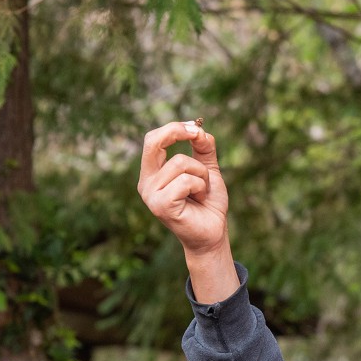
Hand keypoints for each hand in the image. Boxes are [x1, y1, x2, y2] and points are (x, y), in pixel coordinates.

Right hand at [138, 120, 239, 300]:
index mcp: (153, 173)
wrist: (213, 233)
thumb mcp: (208, 170)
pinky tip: (200, 198)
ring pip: (180, 163)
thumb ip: (203, 149)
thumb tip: (199, 128)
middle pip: (153, 142)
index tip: (194, 127)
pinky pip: (185, 181)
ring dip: (201, 173)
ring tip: (202, 189)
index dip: (173, 128)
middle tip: (196, 133)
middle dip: (177, 132)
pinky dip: (200, 185)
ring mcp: (151, 195)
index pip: (152, 140)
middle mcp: (146, 183)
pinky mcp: (161, 206)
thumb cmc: (208, 203)